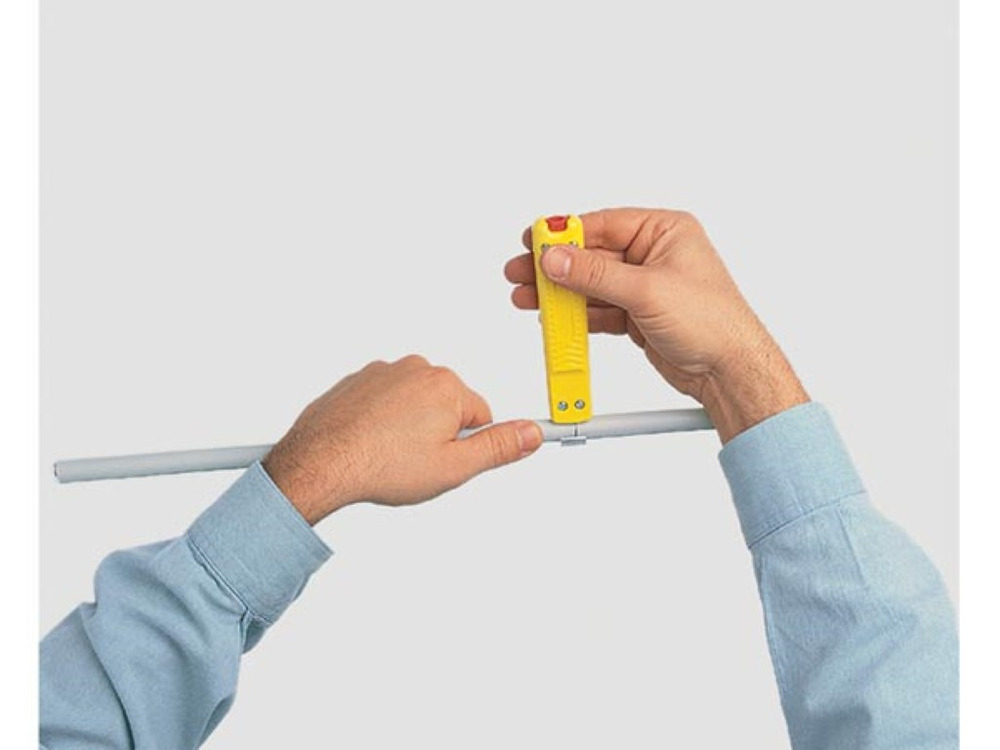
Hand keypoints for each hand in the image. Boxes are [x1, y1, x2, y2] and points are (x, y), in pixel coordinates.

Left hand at [262, 356, 542, 524]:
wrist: (319, 463)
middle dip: (438, 435)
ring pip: (415, 404)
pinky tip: (371, 445)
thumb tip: (531, 432)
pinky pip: (385, 402)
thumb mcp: (453, 467)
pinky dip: (382, 421)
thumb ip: (498, 447)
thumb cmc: (381, 466)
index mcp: (446, 386)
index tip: (459, 459)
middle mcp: (417, 369)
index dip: (467, 446)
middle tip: (416, 463)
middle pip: (447, 407)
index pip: (481, 417)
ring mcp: (385, 372)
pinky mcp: (359, 381)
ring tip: (390, 456)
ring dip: (409, 427)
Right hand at [504, 208, 808, 441]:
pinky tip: (555, 317)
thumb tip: (557, 258)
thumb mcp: (648, 291)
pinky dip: (577, 315)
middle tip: (521, 272)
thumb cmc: (714, 322)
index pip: (604, 224)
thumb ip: (596, 274)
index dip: (565, 233)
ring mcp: (644, 286)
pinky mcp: (638, 315)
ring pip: (591, 284)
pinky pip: (599, 309)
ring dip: (561, 293)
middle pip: (592, 254)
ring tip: (528, 297)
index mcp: (664, 231)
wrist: (730, 371)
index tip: (533, 240)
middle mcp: (653, 254)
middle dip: (556, 266)